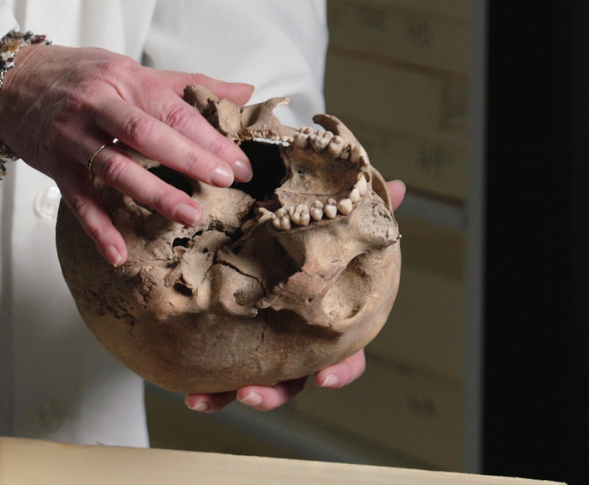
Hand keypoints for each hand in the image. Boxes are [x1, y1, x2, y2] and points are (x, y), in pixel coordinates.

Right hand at [0, 44, 253, 265]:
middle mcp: (98, 106)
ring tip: (190, 216)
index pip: (174, 110)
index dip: (210, 138)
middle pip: (147, 135)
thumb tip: (243, 92)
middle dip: (189, 160)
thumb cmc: (79, 76)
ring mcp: (73, 138)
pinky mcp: (54, 166)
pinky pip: (79, 201)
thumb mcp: (131, 70)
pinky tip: (118, 254)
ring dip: (154, 195)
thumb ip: (187, 85)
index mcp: (124, 80)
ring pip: (116, 168)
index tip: (239, 164)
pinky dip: (98, 229)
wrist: (10, 81)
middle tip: (225, 183)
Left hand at [184, 180, 406, 412]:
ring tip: (204, 401)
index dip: (339, 370)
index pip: (343, 355)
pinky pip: (213, 375)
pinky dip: (204, 392)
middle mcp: (292, 342)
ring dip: (228, 397)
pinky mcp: (220, 344)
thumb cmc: (293, 233)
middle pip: (293, 380)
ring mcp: (257, 347)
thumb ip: (352, 210)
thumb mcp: (321, 216)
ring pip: (251, 385)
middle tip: (251, 393)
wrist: (240, 221)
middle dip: (274, 393)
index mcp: (321, 320)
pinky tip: (190, 396)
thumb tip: (398, 187)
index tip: (324, 379)